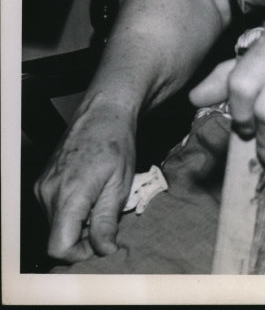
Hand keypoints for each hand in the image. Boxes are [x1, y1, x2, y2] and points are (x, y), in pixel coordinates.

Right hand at [34, 96, 136, 262]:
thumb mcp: (119, 184)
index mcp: (68, 195)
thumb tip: (104, 251)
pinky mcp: (42, 182)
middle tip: (106, 218)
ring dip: (77, 223)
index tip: (100, 242)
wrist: (102, 112)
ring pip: (55, 225)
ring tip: (99, 201)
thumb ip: (107, 221)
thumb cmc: (115, 143)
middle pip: (56, 238)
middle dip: (82, 237)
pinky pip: (52, 210)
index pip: (58, 248)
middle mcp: (47, 193)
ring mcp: (42, 186)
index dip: (80, 253)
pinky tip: (89, 193)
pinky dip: (70, 211)